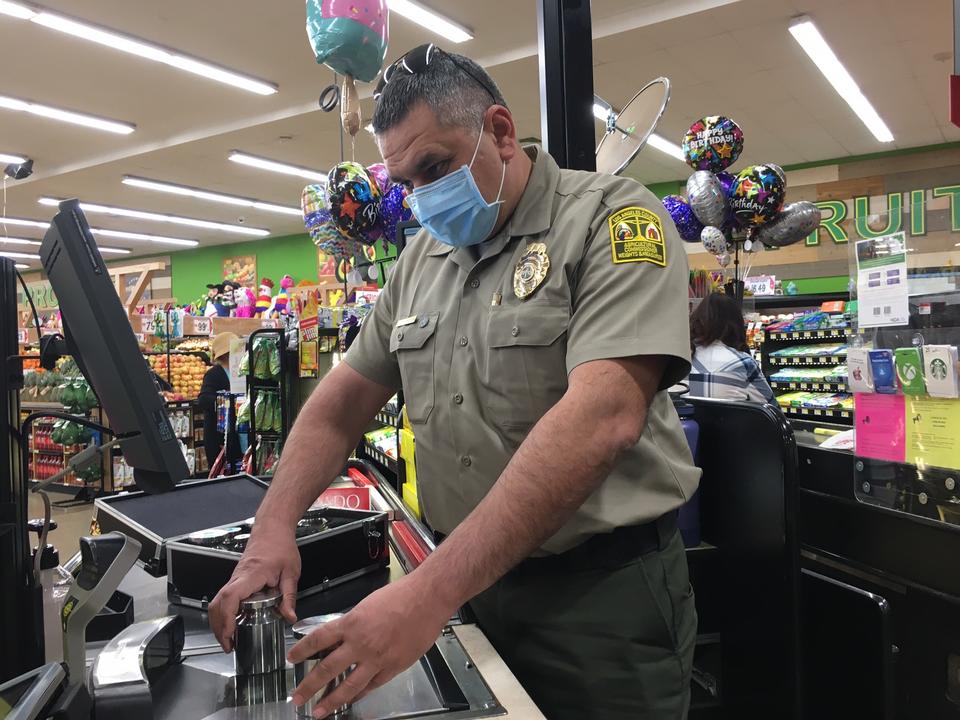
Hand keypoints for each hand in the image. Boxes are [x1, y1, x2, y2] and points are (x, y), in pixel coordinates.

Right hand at [208, 523, 300, 651]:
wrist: (273, 528)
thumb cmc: (281, 545)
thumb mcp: (291, 572)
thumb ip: (289, 596)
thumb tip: (288, 617)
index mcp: (251, 575)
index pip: (229, 598)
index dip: (225, 618)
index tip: (229, 635)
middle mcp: (238, 577)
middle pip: (217, 604)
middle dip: (218, 628)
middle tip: (229, 645)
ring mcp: (234, 578)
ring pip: (217, 602)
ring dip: (219, 622)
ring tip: (229, 640)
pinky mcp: (236, 579)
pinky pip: (224, 598)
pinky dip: (223, 613)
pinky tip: (233, 624)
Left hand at [288, 574, 452, 717]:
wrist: (427, 598)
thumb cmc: (400, 596)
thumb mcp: (367, 604)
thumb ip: (352, 623)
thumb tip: (339, 638)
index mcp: (352, 622)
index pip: (318, 639)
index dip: (302, 650)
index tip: (292, 658)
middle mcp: (360, 643)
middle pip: (327, 669)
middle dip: (309, 686)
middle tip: (297, 698)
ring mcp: (377, 658)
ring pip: (348, 686)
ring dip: (331, 700)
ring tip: (318, 711)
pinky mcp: (393, 667)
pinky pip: (371, 686)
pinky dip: (358, 695)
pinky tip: (350, 700)